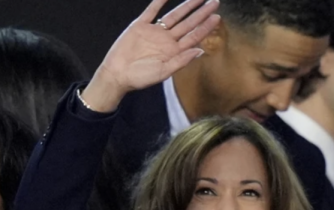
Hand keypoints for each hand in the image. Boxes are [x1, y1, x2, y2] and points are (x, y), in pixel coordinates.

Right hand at [81, 0, 220, 111]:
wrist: (117, 74)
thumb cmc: (139, 78)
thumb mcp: (163, 72)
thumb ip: (181, 61)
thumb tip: (200, 51)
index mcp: (174, 52)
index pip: (194, 36)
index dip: (206, 27)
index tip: (217, 17)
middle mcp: (167, 40)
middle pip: (188, 24)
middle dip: (201, 13)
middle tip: (215, 2)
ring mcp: (154, 32)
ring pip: (174, 16)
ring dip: (186, 6)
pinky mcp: (140, 26)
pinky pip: (152, 11)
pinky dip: (159, 2)